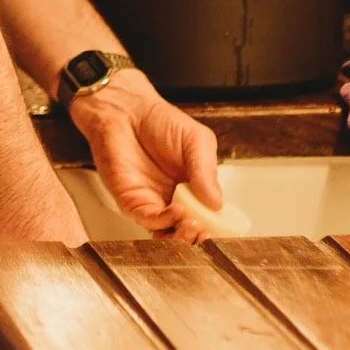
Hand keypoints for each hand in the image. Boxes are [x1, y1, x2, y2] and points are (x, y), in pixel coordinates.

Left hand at [67, 70, 221, 241]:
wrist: (126, 111)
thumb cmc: (159, 122)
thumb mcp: (197, 140)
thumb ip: (207, 170)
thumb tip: (217, 203)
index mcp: (194, 189)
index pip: (209, 218)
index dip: (217, 228)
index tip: (224, 231)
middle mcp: (174, 201)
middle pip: (190, 233)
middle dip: (200, 239)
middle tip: (209, 233)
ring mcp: (154, 204)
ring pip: (169, 235)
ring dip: (183, 237)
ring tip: (195, 225)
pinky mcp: (133, 202)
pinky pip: (150, 221)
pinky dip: (165, 221)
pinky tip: (177, 210)